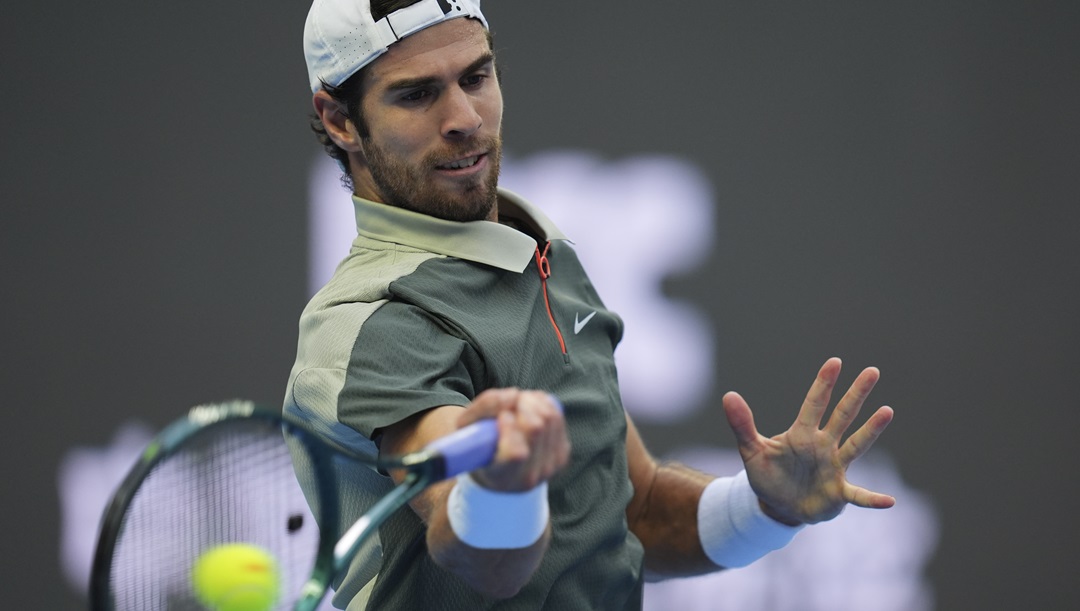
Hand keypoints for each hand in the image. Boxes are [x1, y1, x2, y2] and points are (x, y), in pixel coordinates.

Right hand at [457, 388, 570, 491]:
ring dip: (534, 401)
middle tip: (511, 402)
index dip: (510, 427)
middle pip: (536, 427)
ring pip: (550, 418)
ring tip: (519, 403)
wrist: (500, 472)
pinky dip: (544, 404)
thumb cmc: (479, 447)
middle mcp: (529, 476)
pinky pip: (558, 417)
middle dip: (522, 405)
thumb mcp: (467, 430)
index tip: (501, 416)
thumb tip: (513, 395)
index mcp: (501, 477)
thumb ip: (483, 409)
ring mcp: (549, 467)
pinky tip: (531, 407)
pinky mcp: (562, 454)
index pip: (515, 453)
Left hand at [722, 357, 894, 525]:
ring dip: (871, 429)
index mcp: (802, 434)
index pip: (814, 404)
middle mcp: (823, 445)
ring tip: (887, 411)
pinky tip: (889, 501)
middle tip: (872, 371)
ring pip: (856, 444)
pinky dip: (872, 498)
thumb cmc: (768, 475)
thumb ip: (742, 425)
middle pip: (842, 415)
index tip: (835, 362)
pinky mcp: (839, 492)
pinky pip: (858, 495)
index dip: (823, 384)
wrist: (778, 506)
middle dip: (856, 394)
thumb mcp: (751, 450)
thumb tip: (728, 395)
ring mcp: (835, 467)